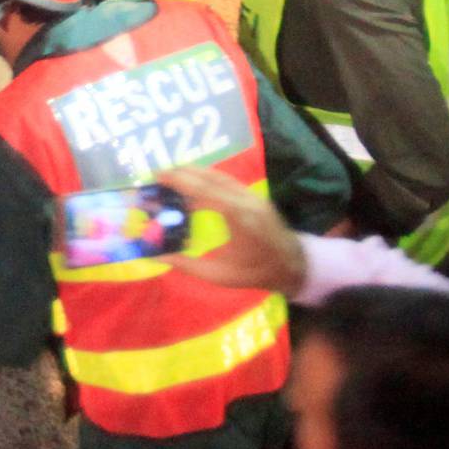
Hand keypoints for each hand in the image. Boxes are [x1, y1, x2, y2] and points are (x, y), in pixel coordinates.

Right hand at [161, 165, 306, 295]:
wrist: (292, 265)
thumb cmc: (256, 272)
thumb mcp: (219, 275)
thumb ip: (187, 265)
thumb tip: (156, 256)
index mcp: (239, 218)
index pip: (205, 191)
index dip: (180, 181)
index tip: (158, 177)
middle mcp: (247, 200)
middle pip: (210, 176)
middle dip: (182, 172)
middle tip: (157, 176)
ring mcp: (252, 195)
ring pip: (219, 175)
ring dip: (194, 172)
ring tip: (170, 177)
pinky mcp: (253, 195)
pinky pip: (226, 181)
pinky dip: (206, 178)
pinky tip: (192, 184)